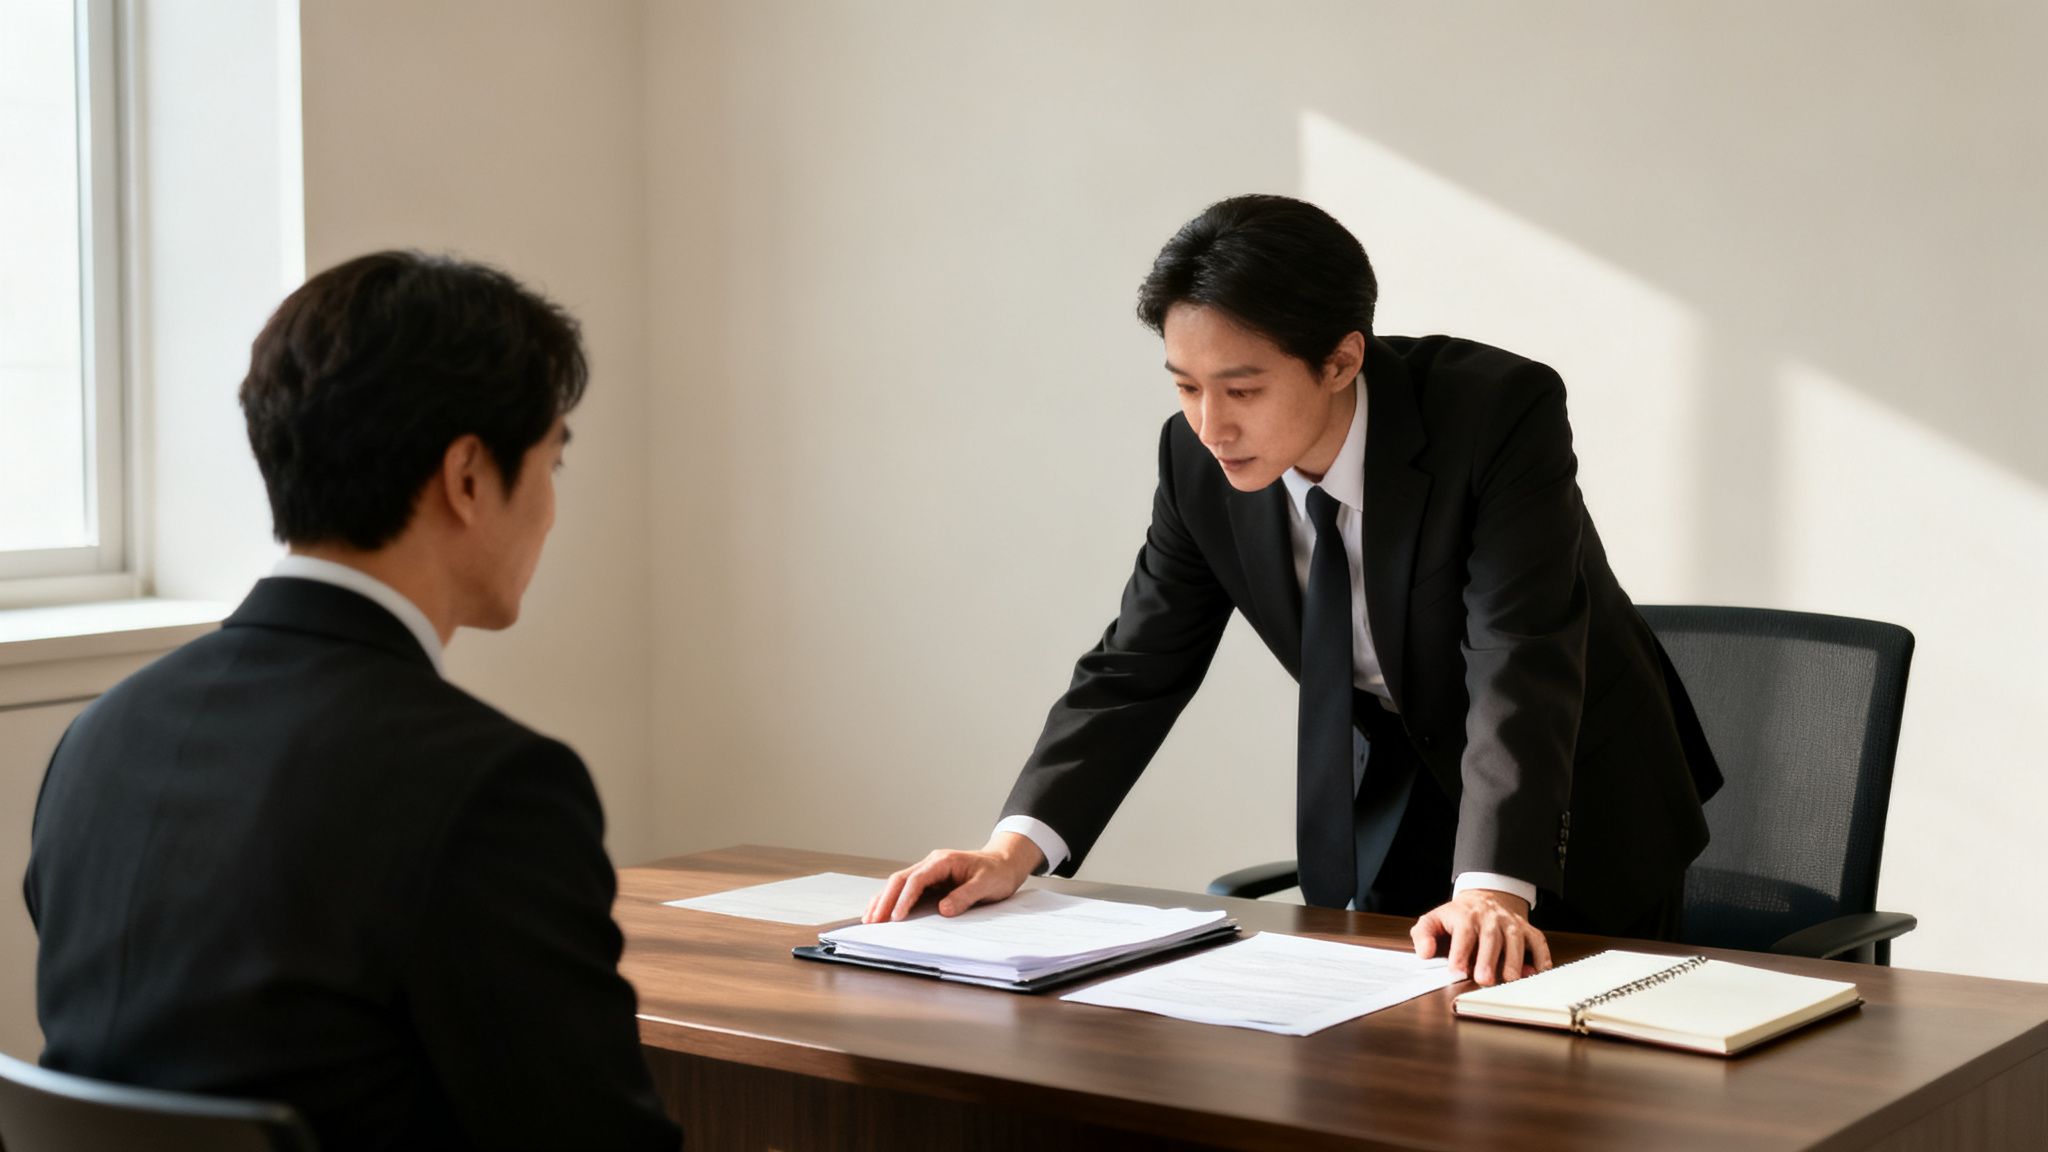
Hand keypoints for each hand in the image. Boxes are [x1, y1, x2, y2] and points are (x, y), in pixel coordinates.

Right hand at [862, 833, 1043, 923]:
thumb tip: (943, 910)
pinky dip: (891, 899)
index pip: (917, 879)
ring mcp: (928, 871)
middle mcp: (931, 863)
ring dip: (883, 900)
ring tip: (869, 919)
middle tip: (873, 921)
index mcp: (943, 861)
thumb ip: (965, 896)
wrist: (1004, 864)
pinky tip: (880, 910)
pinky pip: (905, 889)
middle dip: (885, 900)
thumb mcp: (987, 884)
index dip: (904, 899)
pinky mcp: (929, 881)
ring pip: (898, 883)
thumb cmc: (997, 873)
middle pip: (900, 879)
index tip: (896, 917)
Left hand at [1410, 888, 1552, 985]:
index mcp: (1466, 915)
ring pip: (1516, 939)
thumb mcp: (1433, 920)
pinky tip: (1537, 973)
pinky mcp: (1528, 930)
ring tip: (1510, 979)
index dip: (1460, 952)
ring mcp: (1511, 923)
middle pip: (1491, 937)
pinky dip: (1540, 958)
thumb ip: (1423, 935)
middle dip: (1488, 959)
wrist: (1483, 900)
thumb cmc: (1456, 918)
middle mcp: (1491, 917)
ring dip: (1515, 961)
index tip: (1456, 971)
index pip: (1463, 932)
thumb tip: (1425, 951)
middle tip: (1484, 980)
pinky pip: (1538, 943)